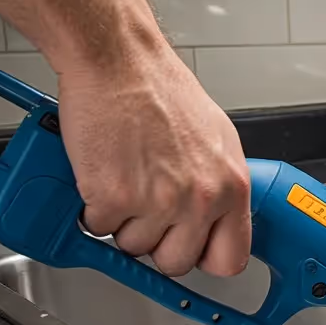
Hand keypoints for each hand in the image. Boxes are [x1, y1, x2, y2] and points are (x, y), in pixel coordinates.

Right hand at [58, 52, 250, 277]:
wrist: (119, 62)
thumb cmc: (161, 90)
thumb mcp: (216, 139)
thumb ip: (218, 183)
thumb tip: (215, 216)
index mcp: (231, 187)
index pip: (230, 258)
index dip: (205, 258)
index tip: (191, 250)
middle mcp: (199, 198)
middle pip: (175, 262)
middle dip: (156, 242)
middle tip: (146, 211)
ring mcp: (157, 201)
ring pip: (133, 247)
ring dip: (123, 221)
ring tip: (126, 178)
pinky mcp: (113, 197)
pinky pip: (98, 228)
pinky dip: (93, 206)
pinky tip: (104, 173)